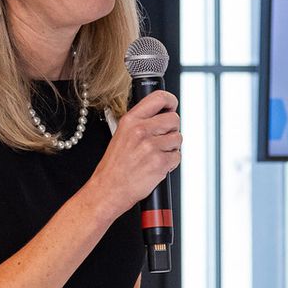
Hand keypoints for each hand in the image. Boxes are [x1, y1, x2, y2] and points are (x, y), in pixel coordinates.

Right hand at [90, 90, 180, 216]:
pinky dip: (171, 162)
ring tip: (156, 155)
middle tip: (161, 140)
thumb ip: (140, 122)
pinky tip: (157, 165)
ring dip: (171, 148)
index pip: (159, 98)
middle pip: (174, 119)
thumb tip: (161, 114)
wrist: (109, 189)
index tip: (172, 106)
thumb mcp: (121, 134)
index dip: (171, 101)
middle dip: (171, 130)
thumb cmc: (114, 166)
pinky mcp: (160, 162)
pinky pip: (177, 156)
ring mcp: (151, 146)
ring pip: (178, 138)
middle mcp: (141, 130)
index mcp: (130, 120)